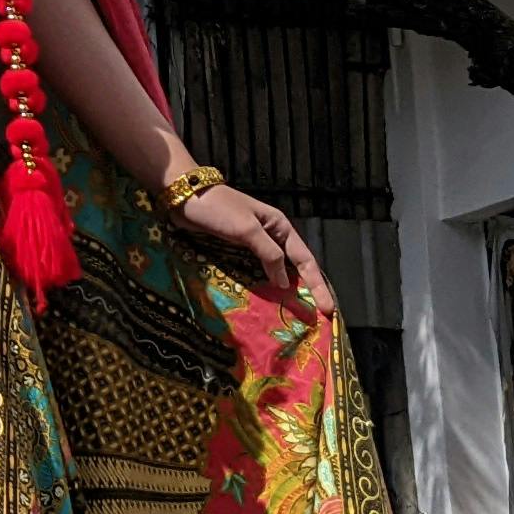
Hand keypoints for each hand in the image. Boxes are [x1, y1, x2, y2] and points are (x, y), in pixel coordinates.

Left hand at [177, 178, 323, 305]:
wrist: (185, 196)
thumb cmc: (218, 209)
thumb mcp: (247, 230)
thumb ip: (268, 254)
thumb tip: (285, 282)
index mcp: (279, 226)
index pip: (305, 260)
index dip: (317, 285)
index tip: (328, 307)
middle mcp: (271, 235)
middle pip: (295, 267)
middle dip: (308, 290)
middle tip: (319, 316)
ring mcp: (254, 244)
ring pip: (277, 271)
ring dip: (286, 291)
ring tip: (297, 314)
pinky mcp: (237, 250)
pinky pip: (257, 271)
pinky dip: (265, 286)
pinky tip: (267, 300)